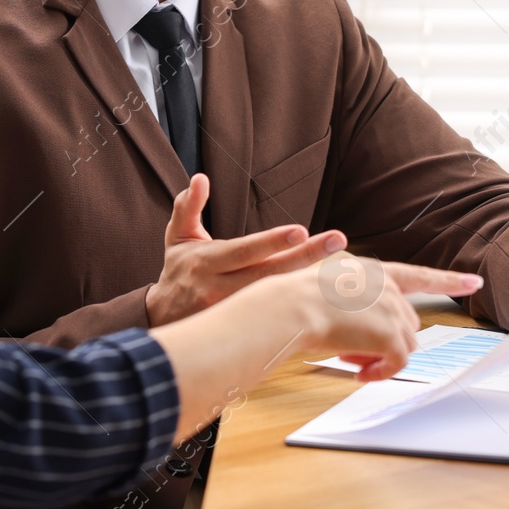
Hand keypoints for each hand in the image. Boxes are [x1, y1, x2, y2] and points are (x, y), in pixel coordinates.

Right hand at [146, 173, 346, 325]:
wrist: (164, 319)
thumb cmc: (178, 270)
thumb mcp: (178, 236)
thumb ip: (188, 206)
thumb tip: (200, 178)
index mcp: (207, 263)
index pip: (244, 251)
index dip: (271, 242)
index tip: (301, 231)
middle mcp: (222, 288)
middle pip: (269, 274)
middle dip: (305, 257)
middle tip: (338, 240)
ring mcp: (234, 312)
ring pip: (277, 297)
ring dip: (309, 281)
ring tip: (344, 268)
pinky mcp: (244, 329)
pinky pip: (277, 316)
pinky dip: (303, 305)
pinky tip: (330, 295)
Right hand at [290, 258, 483, 381]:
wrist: (291, 307)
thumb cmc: (296, 299)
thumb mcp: (328, 288)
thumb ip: (353, 299)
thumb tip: (364, 328)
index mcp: (374, 271)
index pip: (418, 276)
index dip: (449, 280)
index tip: (474, 282)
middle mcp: (388, 288)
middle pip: (407, 322)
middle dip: (385, 340)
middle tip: (351, 352)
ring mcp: (392, 310)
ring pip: (404, 345)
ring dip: (379, 358)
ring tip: (348, 359)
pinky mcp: (391, 335)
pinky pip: (398, 363)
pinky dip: (380, 373)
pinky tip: (358, 374)